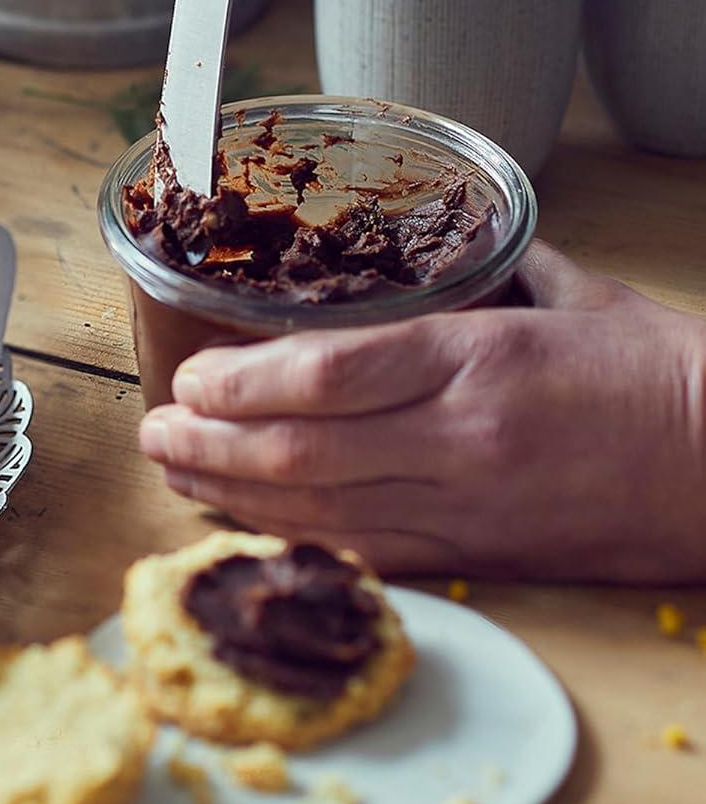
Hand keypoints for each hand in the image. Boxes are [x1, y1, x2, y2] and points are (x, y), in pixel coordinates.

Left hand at [138, 242, 705, 581]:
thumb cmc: (667, 375)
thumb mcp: (579, 298)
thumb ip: (493, 274)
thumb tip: (436, 245)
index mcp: (479, 360)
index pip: (328, 376)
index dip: (240, 382)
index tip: (189, 377)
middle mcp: (459, 439)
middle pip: (300, 452)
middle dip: (208, 445)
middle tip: (150, 431)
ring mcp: (466, 508)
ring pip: (319, 512)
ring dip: (230, 496)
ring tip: (171, 473)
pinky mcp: (479, 558)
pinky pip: (366, 555)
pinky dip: (295, 542)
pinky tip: (246, 525)